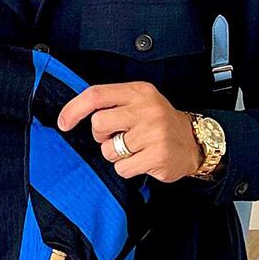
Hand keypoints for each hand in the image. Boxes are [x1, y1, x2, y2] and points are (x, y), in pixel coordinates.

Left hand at [57, 80, 200, 182]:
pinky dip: (128, 168)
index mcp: (138, 92)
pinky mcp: (156, 156)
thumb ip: (113, 103)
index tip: (63, 123)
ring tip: (135, 148)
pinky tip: (143, 159)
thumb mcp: (140, 101)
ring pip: (109, 150)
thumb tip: (73, 114)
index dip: (74, 109)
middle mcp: (146, 109)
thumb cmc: (160, 122)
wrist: (194, 142)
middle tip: (118, 137)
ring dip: (116, 154)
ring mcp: (153, 133)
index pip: (96, 95)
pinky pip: (122, 167)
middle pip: (98, 124)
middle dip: (101, 136)